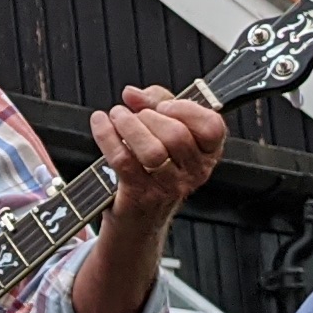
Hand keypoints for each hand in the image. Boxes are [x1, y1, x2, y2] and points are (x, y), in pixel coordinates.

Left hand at [93, 86, 227, 225]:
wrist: (137, 218)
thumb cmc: (153, 169)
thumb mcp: (164, 130)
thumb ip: (155, 102)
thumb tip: (133, 94)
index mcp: (207, 154)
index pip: (212, 127)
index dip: (186, 109)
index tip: (164, 105)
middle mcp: (194, 173)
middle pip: (177, 135)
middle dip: (149, 116)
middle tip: (132, 114)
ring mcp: (168, 187)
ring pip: (152, 151)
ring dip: (129, 126)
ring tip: (117, 117)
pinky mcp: (140, 195)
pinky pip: (123, 160)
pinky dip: (107, 136)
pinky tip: (100, 124)